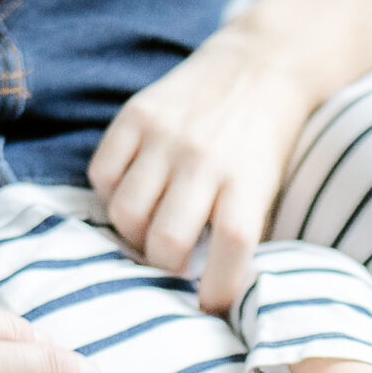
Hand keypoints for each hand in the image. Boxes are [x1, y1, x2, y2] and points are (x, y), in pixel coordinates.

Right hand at [88, 26, 322, 313]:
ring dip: (133, 236)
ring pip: (126, 213)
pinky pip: (102, 174)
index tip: (208, 305)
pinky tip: (132, 195)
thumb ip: (240, 231)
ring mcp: (166, 135)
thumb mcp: (269, 189)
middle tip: (171, 262)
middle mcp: (204, 158)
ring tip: (148, 230)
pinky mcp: (136, 114)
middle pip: (167, 241)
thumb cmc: (265, 144)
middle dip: (164, 267)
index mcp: (247, 181)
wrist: (259, 67)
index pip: (231, 248)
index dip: (216, 289)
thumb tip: (208, 291)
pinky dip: (110, 196)